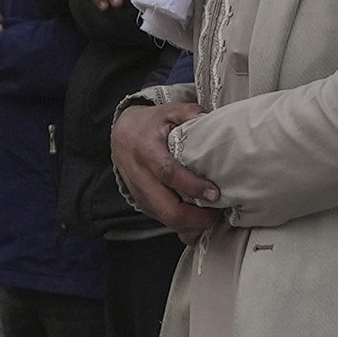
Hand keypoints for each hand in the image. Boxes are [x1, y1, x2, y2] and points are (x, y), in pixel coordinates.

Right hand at [109, 94, 220, 235]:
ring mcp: (139, 193)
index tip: (214, 193)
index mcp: (146, 150)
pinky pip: (162, 221)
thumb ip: (189, 112)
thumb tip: (209, 119)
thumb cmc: (149, 124)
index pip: (168, 173)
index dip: (192, 186)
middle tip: (217, 213)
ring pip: (165, 220)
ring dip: (190, 225)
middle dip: (194, 218)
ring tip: (212, 217)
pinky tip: (198, 220)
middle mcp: (140, 176)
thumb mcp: (168, 111)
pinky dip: (182, 225)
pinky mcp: (141, 203)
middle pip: (166, 209)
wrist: (121, 135)